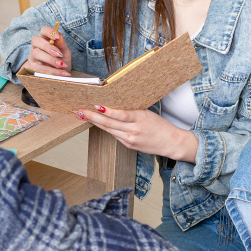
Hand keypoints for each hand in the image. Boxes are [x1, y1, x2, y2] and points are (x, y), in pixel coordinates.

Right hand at [18, 26, 71, 76]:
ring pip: (36, 54)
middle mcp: (36, 46)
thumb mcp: (65, 52)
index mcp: (45, 39)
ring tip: (61, 65)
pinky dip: (53, 71)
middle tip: (59, 54)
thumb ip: (62, 44)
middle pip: (36, 41)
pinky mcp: (32, 67)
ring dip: (50, 59)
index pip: (43, 30)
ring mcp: (33, 56)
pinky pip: (40, 68)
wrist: (60, 74)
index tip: (57, 37)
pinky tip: (62, 73)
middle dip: (48, 46)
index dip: (49, 32)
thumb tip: (59, 35)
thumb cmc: (61, 59)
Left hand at [77, 106, 197, 160]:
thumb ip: (131, 111)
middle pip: (110, 123)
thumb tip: (112, 105)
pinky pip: (114, 134)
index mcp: (141, 118)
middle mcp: (134, 130)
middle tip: (79, 111)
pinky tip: (95, 122)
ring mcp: (130, 139)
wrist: (171, 143)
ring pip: (108, 129)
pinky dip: (104, 128)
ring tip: (82, 115)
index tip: (95, 105)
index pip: (121, 114)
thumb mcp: (148, 114)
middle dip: (92, 116)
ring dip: (94, 122)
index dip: (107, 111)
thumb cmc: (160, 125)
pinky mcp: (128, 145)